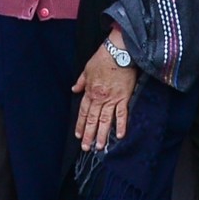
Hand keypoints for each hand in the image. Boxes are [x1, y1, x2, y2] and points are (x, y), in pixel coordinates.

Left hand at [72, 28, 137, 150]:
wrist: (118, 52)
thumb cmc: (103, 58)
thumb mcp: (87, 69)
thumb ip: (81, 81)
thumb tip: (74, 89)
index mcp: (90, 91)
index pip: (84, 112)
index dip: (80, 124)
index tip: (78, 135)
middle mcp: (100, 98)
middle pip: (93, 119)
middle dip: (89, 134)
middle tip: (86, 148)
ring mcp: (112, 99)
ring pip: (106, 120)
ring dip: (102, 134)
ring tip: (100, 146)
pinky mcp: (124, 97)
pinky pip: (122, 114)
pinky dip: (121, 125)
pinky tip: (120, 136)